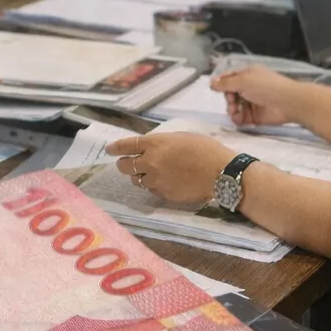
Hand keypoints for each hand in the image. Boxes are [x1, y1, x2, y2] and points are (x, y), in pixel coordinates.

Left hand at [105, 132, 233, 204]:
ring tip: (148, 173)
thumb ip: (161, 142)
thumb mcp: (181, 137)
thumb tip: (149, 147)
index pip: (125, 145)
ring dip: (138, 176)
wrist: (221, 172)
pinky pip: (151, 190)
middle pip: (124, 166)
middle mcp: (150, 161)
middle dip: (123, 164)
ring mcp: (155, 180)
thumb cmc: (205, 149)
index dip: (114, 148)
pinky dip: (152, 185)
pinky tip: (163, 182)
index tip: (109, 149)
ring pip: (136, 180)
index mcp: (154, 143)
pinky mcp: (163, 193)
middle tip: (126, 163)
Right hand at [210, 66, 300, 127]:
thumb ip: (225, 83)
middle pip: (230, 94)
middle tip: (232, 102)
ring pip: (234, 107)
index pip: (229, 78)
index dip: (221, 83)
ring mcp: (252, 103)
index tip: (215, 89)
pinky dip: (237, 119)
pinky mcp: (255, 116)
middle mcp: (249, 88)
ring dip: (232, 110)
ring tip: (235, 112)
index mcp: (247, 75)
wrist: (288, 103)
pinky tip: (238, 119)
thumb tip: (211, 82)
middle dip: (228, 99)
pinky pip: (241, 118)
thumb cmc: (266, 87)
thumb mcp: (243, 80)